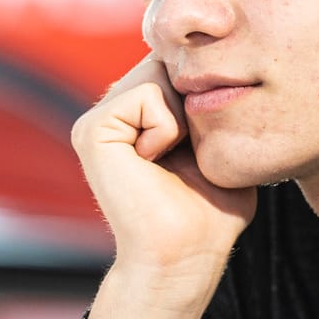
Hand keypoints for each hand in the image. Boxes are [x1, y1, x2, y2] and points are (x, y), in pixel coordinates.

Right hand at [72, 56, 257, 318]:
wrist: (185, 257)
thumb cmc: (210, 213)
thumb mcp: (221, 145)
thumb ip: (215, 104)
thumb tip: (226, 64)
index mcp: (138, 115)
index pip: (178, 65)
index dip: (204, 94)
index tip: (199, 146)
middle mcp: (113, 112)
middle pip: (169, 61)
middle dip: (194, 102)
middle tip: (186, 154)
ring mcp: (97, 119)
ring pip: (158, 72)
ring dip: (182, 117)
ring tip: (171, 159)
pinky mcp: (92, 130)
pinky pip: (145, 94)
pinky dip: (166, 128)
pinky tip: (154, 162)